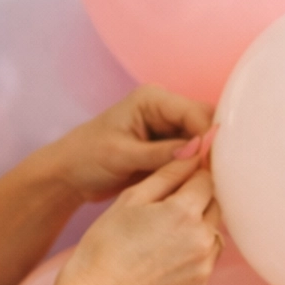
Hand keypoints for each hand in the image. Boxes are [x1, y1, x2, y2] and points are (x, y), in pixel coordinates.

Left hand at [40, 86, 215, 203]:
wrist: (70, 175)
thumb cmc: (87, 158)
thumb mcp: (123, 155)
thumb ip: (161, 153)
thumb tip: (198, 150)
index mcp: (153, 99)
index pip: (194, 113)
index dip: (208, 138)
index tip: (213, 165)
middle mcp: (165, 109)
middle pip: (204, 124)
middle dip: (211, 149)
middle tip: (215, 178)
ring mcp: (168, 128)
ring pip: (202, 142)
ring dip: (206, 161)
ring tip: (209, 184)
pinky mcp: (168, 148)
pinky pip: (193, 156)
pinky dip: (197, 169)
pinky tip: (200, 185)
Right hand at [58, 152, 222, 284]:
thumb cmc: (106, 244)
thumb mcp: (132, 199)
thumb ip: (168, 174)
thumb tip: (195, 154)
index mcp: (185, 212)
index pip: (206, 180)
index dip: (190, 178)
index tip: (175, 185)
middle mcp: (202, 240)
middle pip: (214, 208)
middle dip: (196, 205)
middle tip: (163, 215)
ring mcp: (203, 269)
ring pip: (213, 237)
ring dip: (197, 232)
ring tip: (162, 241)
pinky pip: (204, 265)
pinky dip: (191, 260)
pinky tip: (163, 264)